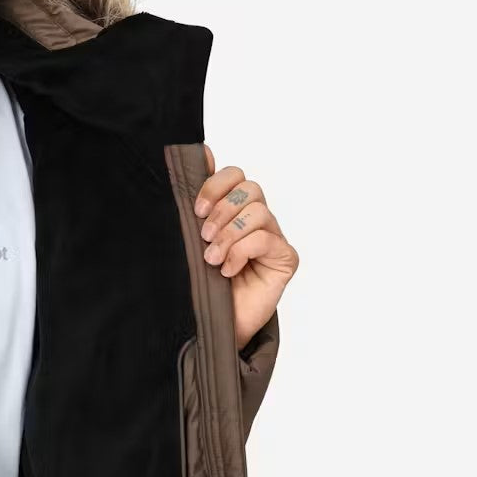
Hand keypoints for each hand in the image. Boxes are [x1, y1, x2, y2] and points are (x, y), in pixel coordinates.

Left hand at [194, 144, 298, 351]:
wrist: (212, 324)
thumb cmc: (201, 283)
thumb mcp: (191, 238)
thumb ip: (198, 200)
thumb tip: (201, 152)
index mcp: (234, 209)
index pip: (235, 175)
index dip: (216, 185)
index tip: (196, 208)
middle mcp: (257, 220)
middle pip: (250, 188)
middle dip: (222, 210)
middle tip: (203, 236)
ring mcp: (274, 238)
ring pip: (258, 211)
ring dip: (229, 234)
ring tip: (212, 259)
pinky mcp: (285, 258)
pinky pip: (266, 239)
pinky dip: (241, 252)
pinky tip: (228, 271)